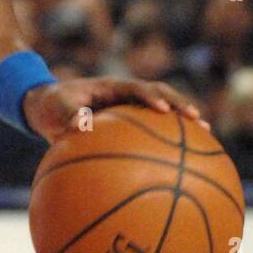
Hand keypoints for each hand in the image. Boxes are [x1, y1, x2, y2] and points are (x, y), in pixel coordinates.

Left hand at [22, 77, 208, 142]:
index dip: (152, 96)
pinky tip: (180, 165)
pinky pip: (150, 132)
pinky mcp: (128, 124)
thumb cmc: (49, 104)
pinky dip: (166, 144)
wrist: (44, 107)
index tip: (164, 111)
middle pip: (161, 97)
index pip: (137, 87)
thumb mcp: (54, 106)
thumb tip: (80, 126)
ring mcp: (129, 109)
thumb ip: (67, 114)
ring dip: (183, 125)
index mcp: (111, 87)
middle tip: (200, 122)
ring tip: (208, 141)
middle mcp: (125, 96)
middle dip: (181, 107)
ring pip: (162, 115)